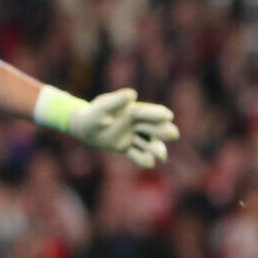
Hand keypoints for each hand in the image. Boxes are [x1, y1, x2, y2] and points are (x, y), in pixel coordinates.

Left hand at [57, 87, 179, 168]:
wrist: (84, 127)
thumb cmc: (94, 114)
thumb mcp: (103, 106)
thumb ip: (116, 100)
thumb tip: (132, 94)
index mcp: (133, 111)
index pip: (147, 112)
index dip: (157, 114)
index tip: (168, 116)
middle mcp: (136, 124)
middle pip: (153, 128)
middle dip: (162, 131)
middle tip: (173, 134)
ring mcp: (133, 137)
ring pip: (148, 143)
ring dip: (156, 148)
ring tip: (162, 155)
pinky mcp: (127, 148)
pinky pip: (137, 154)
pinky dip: (144, 159)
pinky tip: (149, 163)